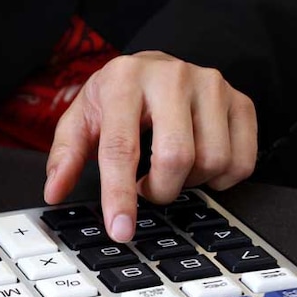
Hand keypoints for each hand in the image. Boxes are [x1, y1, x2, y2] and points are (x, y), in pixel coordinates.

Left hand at [44, 51, 256, 241]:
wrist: (155, 65)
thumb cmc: (117, 97)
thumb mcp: (82, 119)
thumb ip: (65, 155)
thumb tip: (54, 191)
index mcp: (124, 80)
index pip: (121, 147)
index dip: (120, 195)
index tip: (120, 230)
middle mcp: (172, 77)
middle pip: (176, 158)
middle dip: (159, 190)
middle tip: (146, 188)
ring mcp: (212, 86)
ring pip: (212, 161)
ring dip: (189, 183)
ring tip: (169, 170)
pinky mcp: (241, 100)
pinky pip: (241, 161)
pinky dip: (220, 179)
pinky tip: (199, 167)